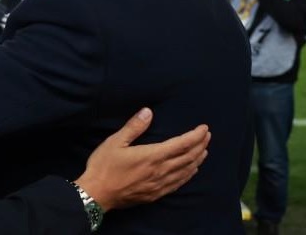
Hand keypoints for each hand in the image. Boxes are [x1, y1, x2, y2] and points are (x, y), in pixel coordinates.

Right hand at [74, 107, 209, 211]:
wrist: (97, 194)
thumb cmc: (104, 166)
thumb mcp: (115, 142)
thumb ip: (134, 127)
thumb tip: (148, 112)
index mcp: (152, 156)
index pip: (181, 144)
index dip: (195, 136)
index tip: (204, 128)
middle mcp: (161, 170)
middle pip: (188, 157)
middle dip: (200, 145)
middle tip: (207, 136)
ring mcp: (160, 184)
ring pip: (186, 171)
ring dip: (198, 159)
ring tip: (204, 150)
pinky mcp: (156, 194)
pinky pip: (178, 183)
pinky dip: (189, 175)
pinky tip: (192, 171)